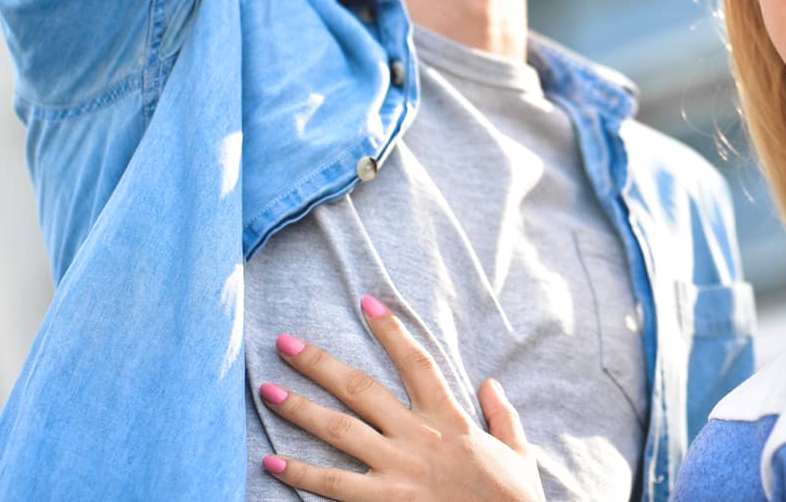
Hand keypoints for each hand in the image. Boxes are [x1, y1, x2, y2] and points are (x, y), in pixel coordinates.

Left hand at [258, 296, 543, 501]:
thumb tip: (490, 383)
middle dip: (319, 363)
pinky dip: (301, 473)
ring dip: (299, 409)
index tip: (366, 303)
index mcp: (449, 418)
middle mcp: (417, 436)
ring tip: (266, 389)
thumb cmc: (514, 498)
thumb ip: (504, 415)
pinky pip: (334, 485)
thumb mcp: (518, 451)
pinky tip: (271, 461)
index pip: (416, 362)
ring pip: (339, 430)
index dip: (391, 331)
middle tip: (285, 343)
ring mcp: (397, 469)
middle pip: (360, 389)